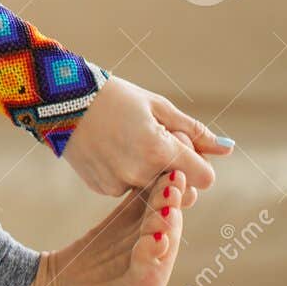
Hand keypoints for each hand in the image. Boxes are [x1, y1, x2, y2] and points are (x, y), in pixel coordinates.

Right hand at [60, 74, 232, 199]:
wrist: (59, 100)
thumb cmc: (113, 96)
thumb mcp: (157, 107)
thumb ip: (194, 131)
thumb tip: (227, 148)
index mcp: (161, 151)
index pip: (204, 177)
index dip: (196, 160)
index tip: (177, 140)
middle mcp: (141, 174)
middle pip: (180, 188)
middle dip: (175, 170)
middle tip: (152, 140)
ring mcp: (120, 185)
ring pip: (152, 187)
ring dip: (148, 170)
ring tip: (125, 140)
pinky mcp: (103, 189)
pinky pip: (128, 188)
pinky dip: (126, 172)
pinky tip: (109, 148)